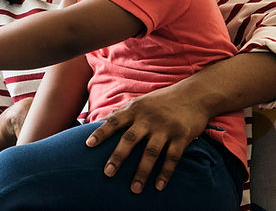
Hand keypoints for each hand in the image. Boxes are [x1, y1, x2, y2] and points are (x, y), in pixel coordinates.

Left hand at [84, 88, 207, 193]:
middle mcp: (148, 119)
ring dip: (142, 172)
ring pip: (151, 152)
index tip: (88, 145)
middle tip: (107, 173)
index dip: (100, 133)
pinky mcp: (182, 136)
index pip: (114, 122)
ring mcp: (165, 128)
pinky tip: (159, 186)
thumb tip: (101, 121)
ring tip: (134, 189)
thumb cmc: (162, 100)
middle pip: (130, 139)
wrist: (195, 94)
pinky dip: (165, 173)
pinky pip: (172, 157)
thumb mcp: (140, 102)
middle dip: (118, 157)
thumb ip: (122, 112)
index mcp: (135, 110)